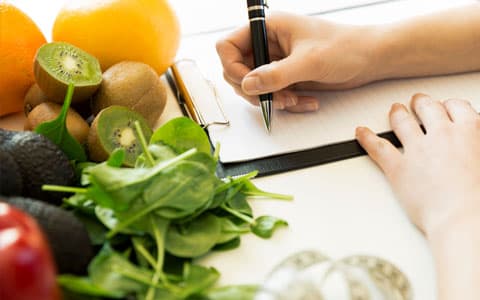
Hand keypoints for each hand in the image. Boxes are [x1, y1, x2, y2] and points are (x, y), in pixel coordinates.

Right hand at [216, 12, 379, 112]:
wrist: (369, 59)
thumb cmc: (345, 47)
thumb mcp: (309, 61)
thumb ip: (275, 74)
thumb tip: (248, 85)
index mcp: (268, 28)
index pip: (228, 46)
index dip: (232, 68)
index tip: (249, 83)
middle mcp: (268, 44)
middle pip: (237, 71)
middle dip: (255, 90)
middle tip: (276, 97)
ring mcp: (276, 62)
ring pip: (254, 88)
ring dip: (271, 99)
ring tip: (293, 99)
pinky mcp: (286, 77)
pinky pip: (272, 95)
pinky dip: (285, 103)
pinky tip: (305, 101)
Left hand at [356, 93, 479, 236]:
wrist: (464, 219)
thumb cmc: (479, 200)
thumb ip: (474, 145)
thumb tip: (471, 148)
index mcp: (468, 132)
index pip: (455, 107)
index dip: (448, 106)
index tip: (445, 107)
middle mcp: (440, 135)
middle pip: (427, 108)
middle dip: (421, 103)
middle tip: (417, 103)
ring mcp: (417, 150)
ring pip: (402, 121)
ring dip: (397, 113)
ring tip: (395, 110)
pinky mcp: (397, 168)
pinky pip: (377, 147)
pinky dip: (366, 138)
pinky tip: (361, 132)